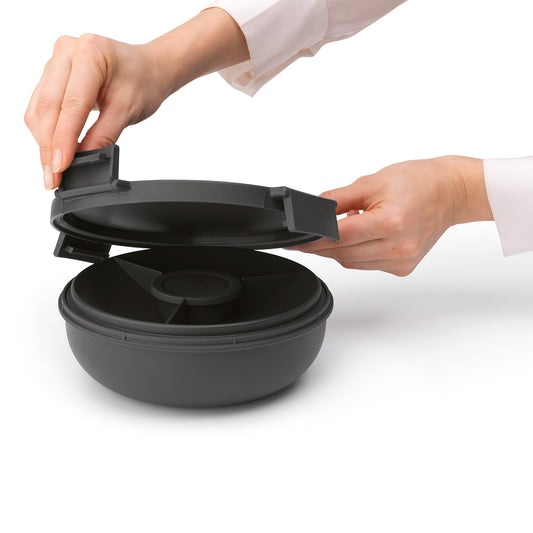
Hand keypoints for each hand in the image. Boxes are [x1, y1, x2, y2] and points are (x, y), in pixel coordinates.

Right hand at [24, 8, 247, 189]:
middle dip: (48, 147)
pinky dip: (45, 131)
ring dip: (43, 141)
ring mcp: (56, 61)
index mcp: (90, 53)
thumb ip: (104, 136)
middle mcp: (67, 51)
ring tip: (52, 170)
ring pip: (39, 108)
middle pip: (48, 107)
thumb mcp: (128, 111)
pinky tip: (52, 150)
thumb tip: (81, 160)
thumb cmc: (143, 82)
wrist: (148, 68)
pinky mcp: (51, 74)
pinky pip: (40, 105)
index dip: (63, 140)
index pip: (71, 104)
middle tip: (52, 178)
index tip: (59, 167)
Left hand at [290, 156, 492, 275]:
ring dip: (339, 250)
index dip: (313, 240)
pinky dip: (357, 254)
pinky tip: (363, 237)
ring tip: (343, 229)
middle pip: (344, 255)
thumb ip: (338, 199)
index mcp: (390, 222)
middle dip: (322, 246)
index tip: (297, 241)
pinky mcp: (403, 268)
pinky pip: (368, 266)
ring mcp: (402, 260)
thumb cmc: (418, 181)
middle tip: (309, 236)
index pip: (339, 238)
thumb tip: (313, 212)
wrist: (451, 192)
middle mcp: (398, 246)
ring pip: (353, 263)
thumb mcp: (372, 181)